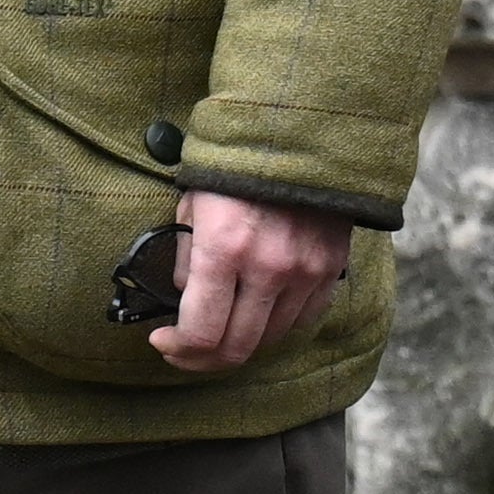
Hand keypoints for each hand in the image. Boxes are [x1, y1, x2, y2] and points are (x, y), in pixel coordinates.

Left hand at [157, 186, 349, 375]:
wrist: (297, 134)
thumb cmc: (234, 168)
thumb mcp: (191, 208)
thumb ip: (187, 262)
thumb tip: (186, 303)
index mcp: (224, 249)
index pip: (201, 332)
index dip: (177, 349)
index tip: (163, 342)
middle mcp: (268, 268)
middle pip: (236, 348)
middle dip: (203, 359)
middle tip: (186, 350)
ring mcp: (304, 272)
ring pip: (270, 340)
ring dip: (240, 343)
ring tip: (220, 329)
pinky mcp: (330, 270)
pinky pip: (302, 320)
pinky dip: (276, 327)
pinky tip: (256, 315)